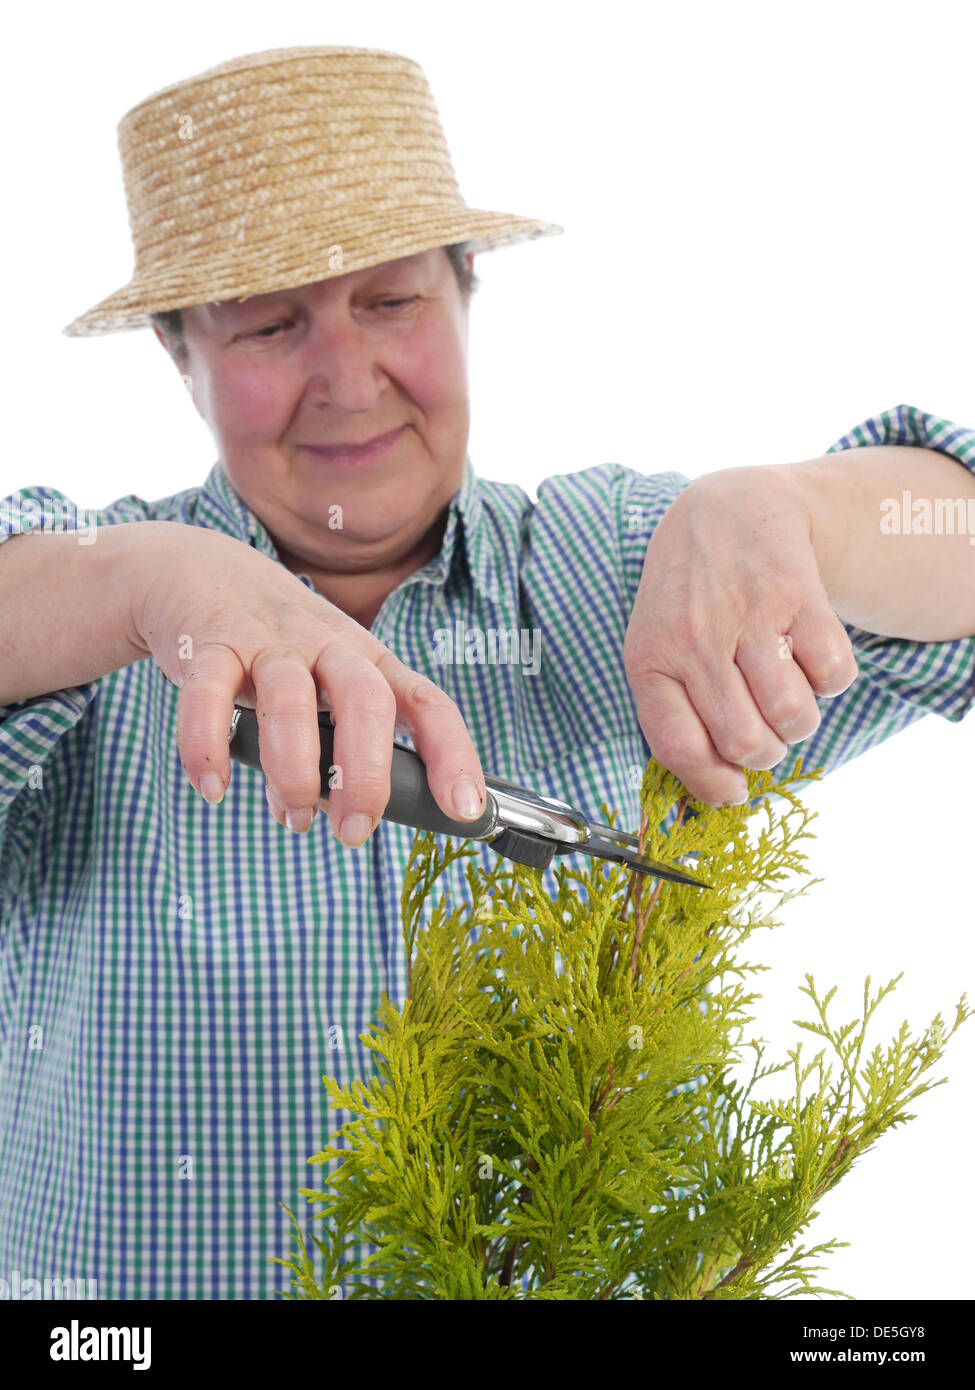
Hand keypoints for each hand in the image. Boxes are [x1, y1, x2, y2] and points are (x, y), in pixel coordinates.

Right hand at [131, 522, 486, 841]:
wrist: (196, 570)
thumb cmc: (274, 643)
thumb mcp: (319, 682)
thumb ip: (324, 746)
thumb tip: (316, 812)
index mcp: (366, 659)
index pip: (425, 702)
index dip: (451, 752)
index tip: (463, 807)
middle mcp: (326, 644)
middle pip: (365, 699)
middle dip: (366, 774)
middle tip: (353, 829)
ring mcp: (268, 640)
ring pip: (291, 699)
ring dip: (294, 770)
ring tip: (291, 816)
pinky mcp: (210, 642)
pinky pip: (209, 694)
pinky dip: (208, 746)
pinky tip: (212, 788)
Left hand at [622, 466, 858, 804]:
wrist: (729, 510)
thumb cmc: (689, 597)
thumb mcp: (657, 644)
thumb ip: (674, 711)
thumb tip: (717, 789)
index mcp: (650, 659)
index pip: (678, 745)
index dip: (710, 783)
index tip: (732, 791)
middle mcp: (695, 638)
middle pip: (744, 741)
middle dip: (764, 752)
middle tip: (764, 730)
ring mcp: (748, 615)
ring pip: (792, 715)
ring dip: (800, 721)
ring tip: (786, 692)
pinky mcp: (799, 595)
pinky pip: (833, 675)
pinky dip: (831, 679)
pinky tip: (808, 655)